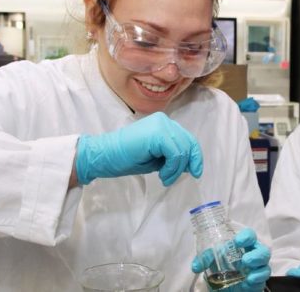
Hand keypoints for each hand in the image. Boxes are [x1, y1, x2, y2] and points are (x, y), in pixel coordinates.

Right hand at [75, 112, 202, 184]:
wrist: (104, 156)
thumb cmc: (126, 158)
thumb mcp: (156, 157)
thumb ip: (172, 156)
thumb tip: (190, 164)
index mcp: (164, 124)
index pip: (188, 138)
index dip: (195, 156)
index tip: (195, 172)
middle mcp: (164, 120)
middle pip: (189, 143)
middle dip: (186, 164)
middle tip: (172, 178)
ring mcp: (161, 125)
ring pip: (183, 150)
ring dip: (176, 169)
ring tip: (164, 178)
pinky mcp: (157, 133)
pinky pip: (176, 153)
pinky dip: (172, 167)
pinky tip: (162, 175)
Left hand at [192, 228, 270, 291]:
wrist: (224, 286)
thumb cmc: (221, 267)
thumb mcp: (212, 260)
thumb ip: (205, 258)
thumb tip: (196, 266)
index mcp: (243, 245)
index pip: (249, 235)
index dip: (246, 236)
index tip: (238, 241)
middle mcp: (252, 254)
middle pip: (262, 249)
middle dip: (256, 254)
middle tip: (245, 259)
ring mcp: (257, 267)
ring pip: (265, 263)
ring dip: (258, 265)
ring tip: (247, 269)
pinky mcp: (259, 279)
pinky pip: (263, 277)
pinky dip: (258, 277)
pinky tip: (249, 279)